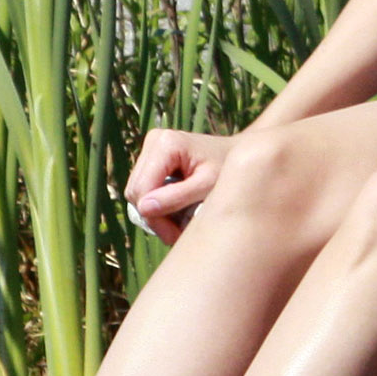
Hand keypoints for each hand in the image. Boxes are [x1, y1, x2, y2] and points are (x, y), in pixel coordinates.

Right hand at [123, 127, 238, 244]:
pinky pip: (142, 189)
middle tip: (176, 233)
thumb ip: (177, 197)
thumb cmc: (229, 169)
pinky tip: (175, 211)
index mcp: (166, 143)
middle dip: (153, 217)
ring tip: (178, 224)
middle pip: (135, 191)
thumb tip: (143, 208)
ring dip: (154, 213)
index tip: (174, 235)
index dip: (153, 217)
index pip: (142, 188)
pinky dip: (155, 204)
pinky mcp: (151, 157)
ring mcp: (151, 147)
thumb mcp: (208, 186)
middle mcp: (154, 140)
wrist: (241, 155)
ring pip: (136, 192)